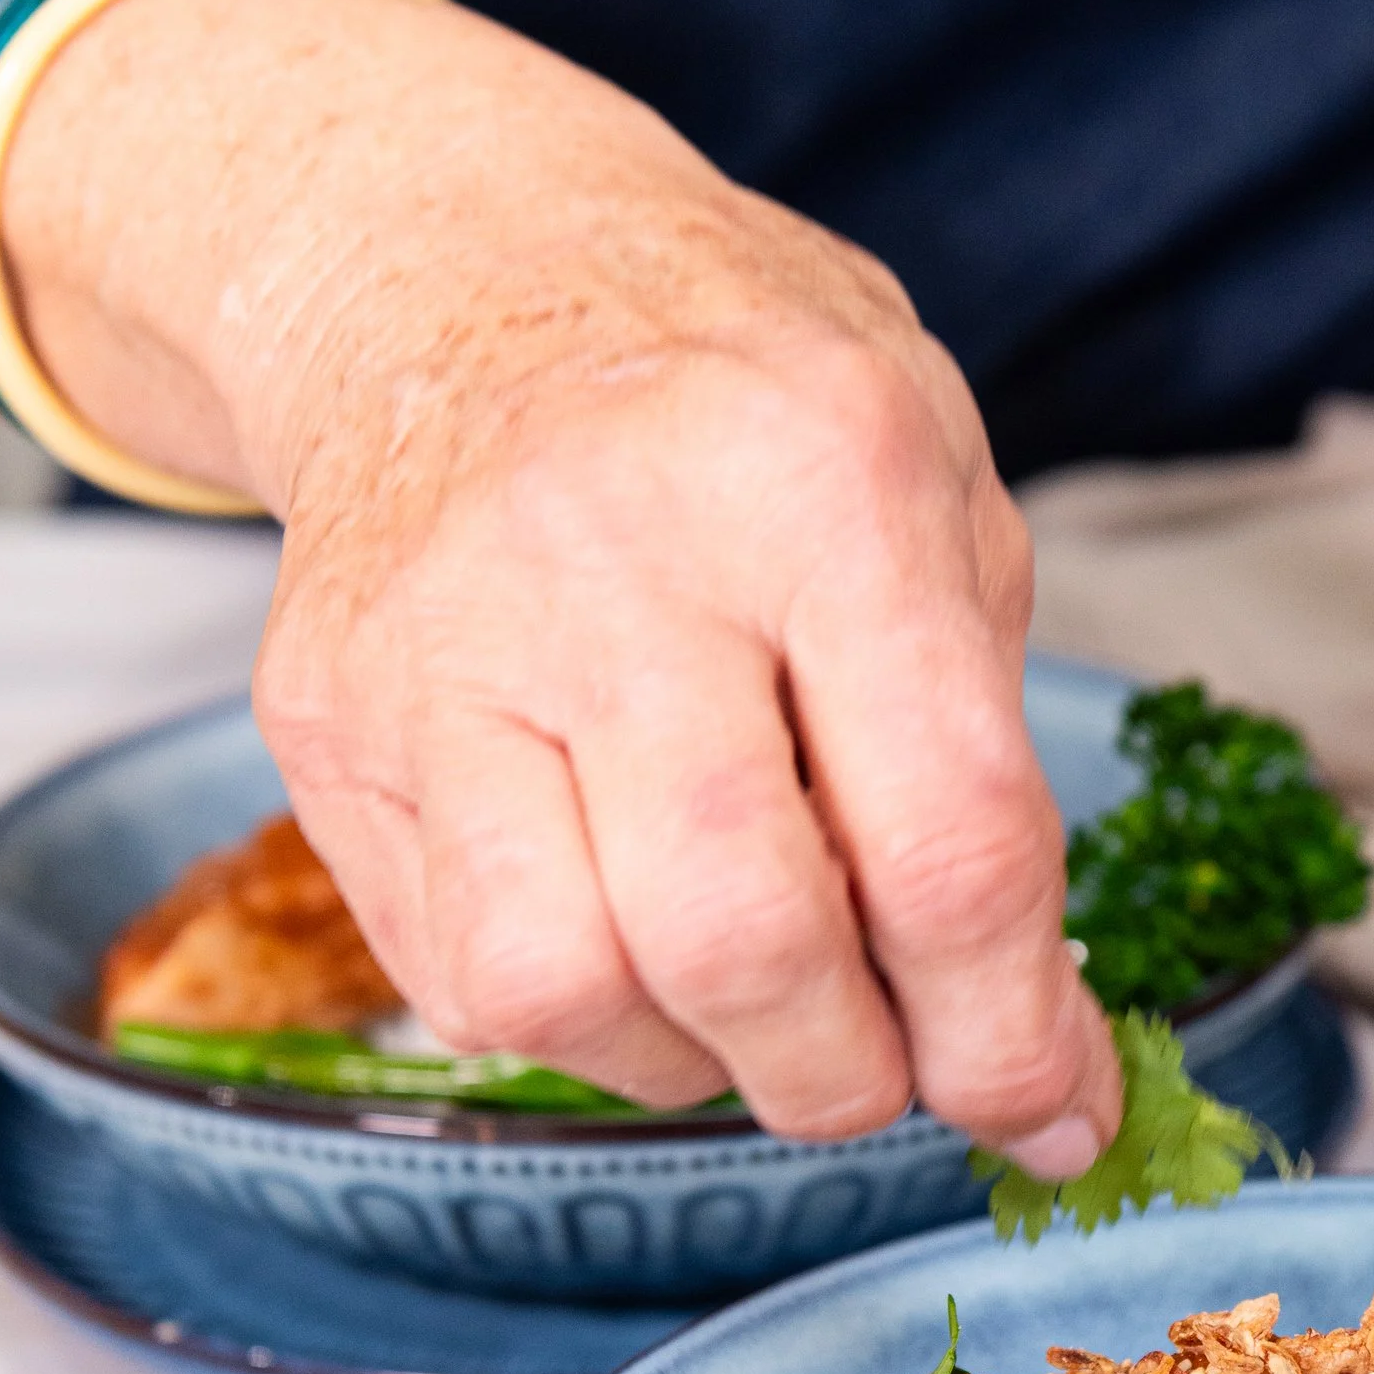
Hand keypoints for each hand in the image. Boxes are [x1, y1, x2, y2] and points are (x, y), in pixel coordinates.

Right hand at [12, 0, 1123, 1161]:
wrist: (462, 266)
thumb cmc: (744, 397)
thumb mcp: (936, 496)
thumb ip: (986, 758)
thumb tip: (1029, 1043)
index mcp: (826, 484)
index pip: (948, 842)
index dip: (1013, 1031)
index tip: (1047, 1106)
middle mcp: (619, 561)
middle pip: (743, 940)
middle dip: (848, 1075)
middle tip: (888, 1062)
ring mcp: (441, 645)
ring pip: (564, 992)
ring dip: (693, 1063)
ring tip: (749, 994)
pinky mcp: (325, 721)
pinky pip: (458, 973)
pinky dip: (578, 1015)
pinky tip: (631, 926)